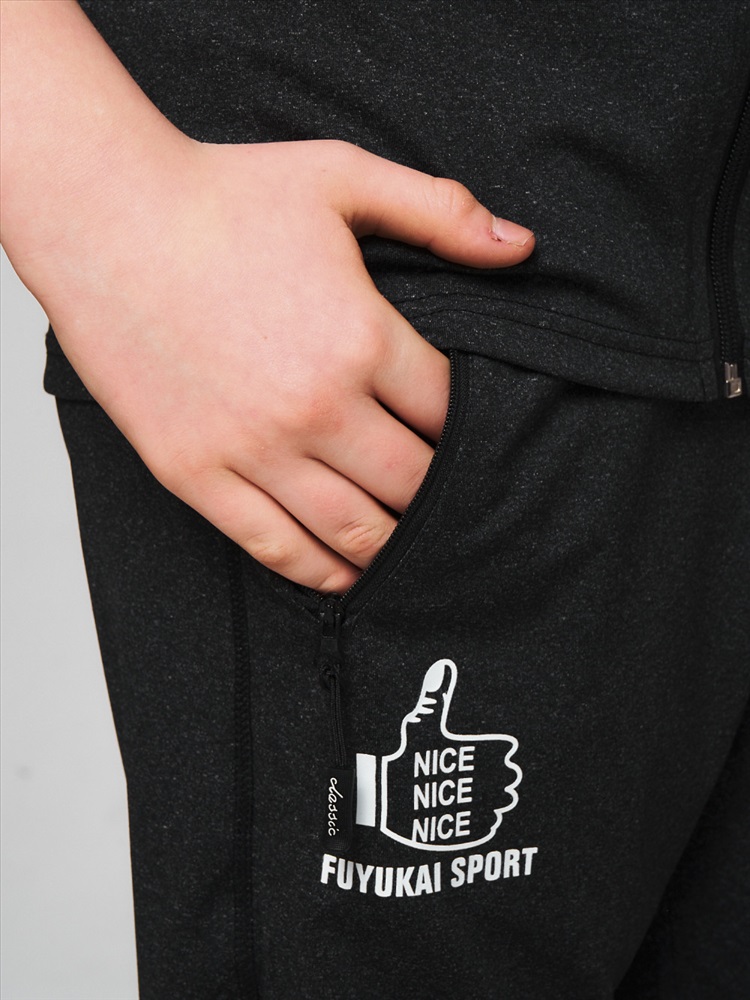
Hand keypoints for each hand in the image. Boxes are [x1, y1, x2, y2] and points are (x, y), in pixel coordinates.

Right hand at [26, 138, 534, 591]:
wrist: (103, 220)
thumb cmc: (220, 196)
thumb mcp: (342, 178)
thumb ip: (438, 213)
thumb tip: (520, 247)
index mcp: (362, 339)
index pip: (451, 416)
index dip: (474, 432)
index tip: (474, 440)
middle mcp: (315, 407)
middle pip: (414, 484)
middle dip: (440, 494)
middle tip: (450, 498)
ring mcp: (253, 449)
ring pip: (355, 530)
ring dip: (394, 545)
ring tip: (412, 546)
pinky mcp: (197, 474)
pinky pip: (275, 547)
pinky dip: (322, 572)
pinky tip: (345, 574)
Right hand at [361, 659, 521, 850]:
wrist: (386, 800)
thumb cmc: (407, 758)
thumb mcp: (420, 725)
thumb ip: (436, 697)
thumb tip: (442, 666)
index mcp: (466, 752)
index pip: (501, 751)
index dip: (502, 751)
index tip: (500, 751)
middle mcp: (471, 780)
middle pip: (506, 778)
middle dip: (504, 775)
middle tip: (498, 773)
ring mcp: (468, 807)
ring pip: (500, 802)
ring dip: (499, 798)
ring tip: (493, 794)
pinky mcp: (463, 829)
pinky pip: (489, 825)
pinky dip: (490, 819)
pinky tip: (485, 813)